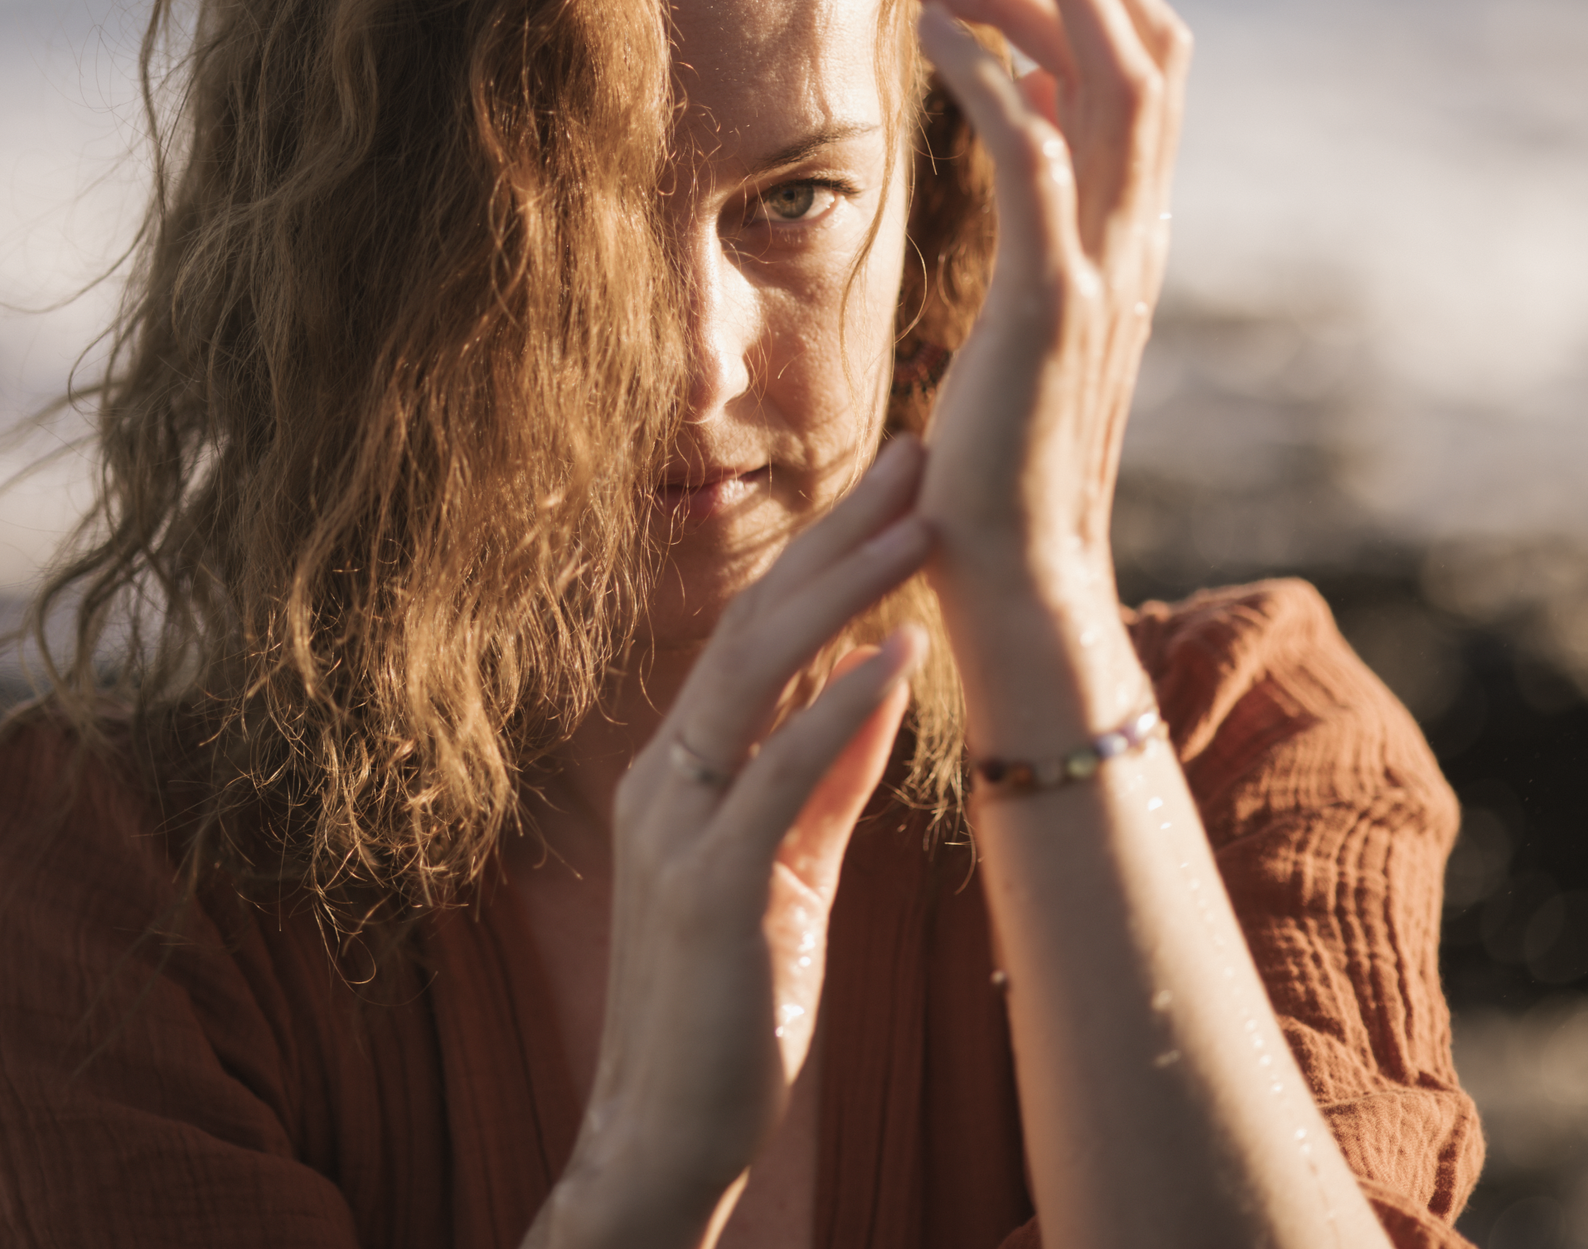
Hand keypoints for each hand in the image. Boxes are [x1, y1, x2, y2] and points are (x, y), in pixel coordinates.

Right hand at [537, 438, 933, 1247]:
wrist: (663, 1133)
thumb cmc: (730, 1006)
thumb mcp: (790, 871)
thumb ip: (828, 778)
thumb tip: (882, 681)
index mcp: (683, 769)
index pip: (758, 632)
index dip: (829, 551)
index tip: (900, 483)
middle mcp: (667, 778)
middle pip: (754, 624)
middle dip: (841, 534)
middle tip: (920, 453)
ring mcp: (676, 828)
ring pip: (755, 674)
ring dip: (845, 590)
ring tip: (924, 520)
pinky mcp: (706, 889)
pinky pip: (776, 779)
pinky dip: (838, 710)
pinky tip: (898, 654)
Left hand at [905, 0, 1188, 613]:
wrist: (1017, 576)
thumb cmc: (998, 470)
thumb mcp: (1032, 340)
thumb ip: (1043, 259)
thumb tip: (1017, 191)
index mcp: (1134, 243)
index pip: (1145, 77)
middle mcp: (1139, 241)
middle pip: (1147, 48)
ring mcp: (1107, 268)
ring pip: (1110, 78)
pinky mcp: (1053, 301)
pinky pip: (1038, 155)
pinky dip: (991, 76)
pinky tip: (928, 31)